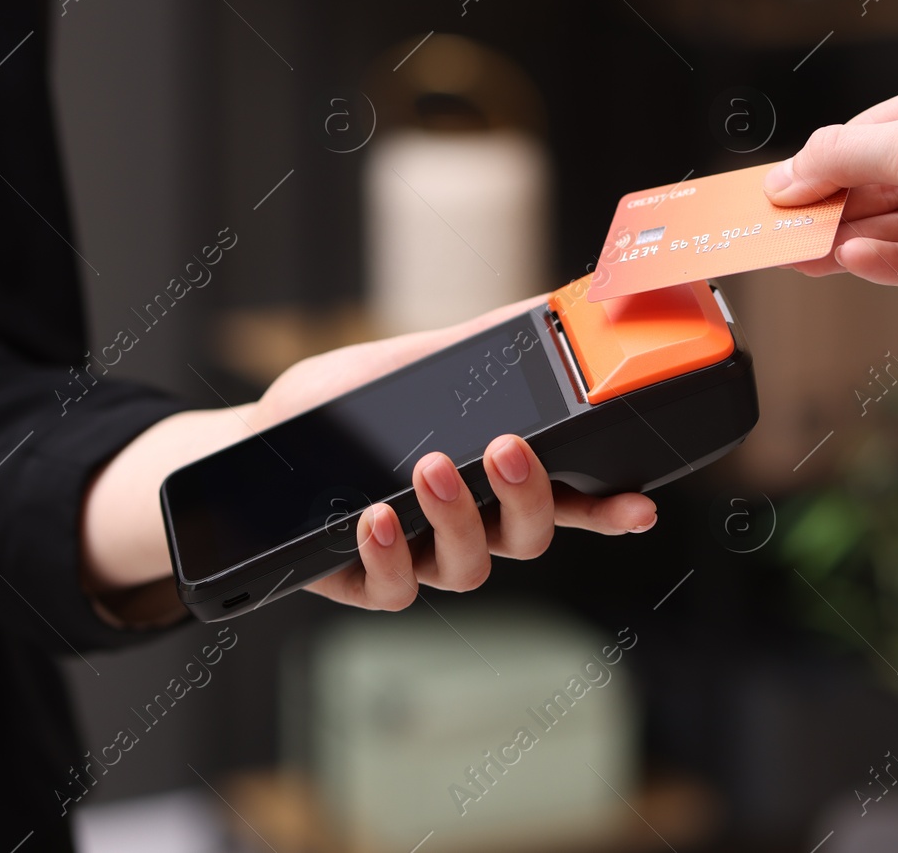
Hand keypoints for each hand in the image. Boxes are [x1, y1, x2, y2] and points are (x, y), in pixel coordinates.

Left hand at [250, 301, 656, 610]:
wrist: (258, 439)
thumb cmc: (342, 408)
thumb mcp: (412, 366)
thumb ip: (479, 347)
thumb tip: (545, 306)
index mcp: (492, 483)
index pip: (568, 501)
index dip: (609, 510)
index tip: (640, 506)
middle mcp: (467, 528)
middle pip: (529, 539)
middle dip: (528, 496)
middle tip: (506, 446)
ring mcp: (420, 559)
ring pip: (468, 569)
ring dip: (456, 519)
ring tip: (430, 467)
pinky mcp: (367, 582)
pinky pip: (395, 589)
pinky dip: (389, 553)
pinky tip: (375, 515)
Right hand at [763, 55, 897, 300]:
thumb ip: (847, 159)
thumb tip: (787, 175)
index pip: (879, 130)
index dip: (828, 161)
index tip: (782, 188)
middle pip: (889, 182)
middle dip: (836, 207)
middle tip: (782, 230)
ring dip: (854, 240)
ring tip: (803, 255)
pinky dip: (892, 262)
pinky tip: (852, 262)